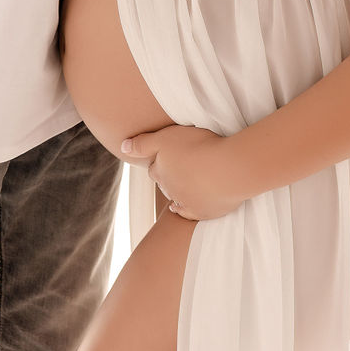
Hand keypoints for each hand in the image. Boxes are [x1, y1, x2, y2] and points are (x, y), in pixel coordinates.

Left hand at [121, 124, 243, 221]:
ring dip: (179, 190)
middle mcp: (169, 190)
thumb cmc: (198, 147)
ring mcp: (186, 203)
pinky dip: (185, 209)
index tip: (169, 154)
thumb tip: (122, 147)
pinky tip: (184, 206)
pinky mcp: (203, 212)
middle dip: (169, 176)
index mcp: (160, 171)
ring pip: (177, 198)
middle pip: (164, 183)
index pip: (154, 168)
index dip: (160, 160)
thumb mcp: (165, 137)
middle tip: (181, 166)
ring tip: (187, 181)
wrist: (228, 169)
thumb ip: (142, 143)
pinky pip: (189, 213)